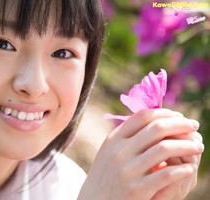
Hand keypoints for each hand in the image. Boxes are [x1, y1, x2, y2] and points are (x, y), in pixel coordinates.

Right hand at [78, 109, 203, 199]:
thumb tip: (155, 119)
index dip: (165, 113)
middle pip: (157, 128)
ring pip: (165, 148)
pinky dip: (182, 169)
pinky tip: (189, 168)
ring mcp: (127, 170)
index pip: (143, 116)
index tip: (179, 116)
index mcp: (114, 139)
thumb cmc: (107, 175)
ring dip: (187, 145)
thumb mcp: (110, 152)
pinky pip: (167, 174)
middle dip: (181, 124)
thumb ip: (127, 137)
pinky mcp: (136, 190)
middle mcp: (119, 151)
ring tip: (198, 147)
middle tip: (194, 125)